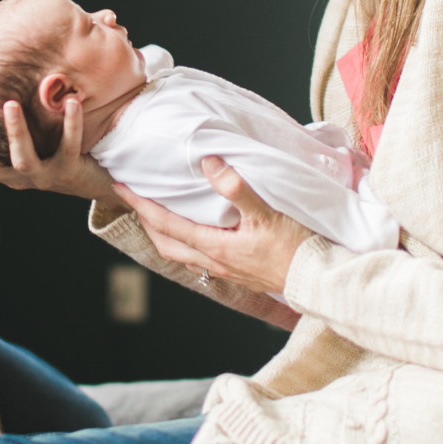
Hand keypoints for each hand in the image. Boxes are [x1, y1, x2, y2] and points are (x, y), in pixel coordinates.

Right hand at [0, 97, 111, 199]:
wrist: (87, 177)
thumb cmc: (45, 147)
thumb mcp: (18, 132)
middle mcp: (12, 175)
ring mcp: (40, 176)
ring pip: (22, 160)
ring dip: (15, 131)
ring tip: (11, 104)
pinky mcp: (67, 170)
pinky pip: (68, 147)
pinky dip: (70, 124)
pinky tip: (72, 101)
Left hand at [114, 156, 312, 295]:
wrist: (322, 282)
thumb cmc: (298, 248)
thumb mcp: (268, 213)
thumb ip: (236, 187)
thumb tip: (208, 162)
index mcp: (215, 247)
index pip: (166, 224)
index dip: (141, 205)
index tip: (120, 188)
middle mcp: (215, 262)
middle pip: (167, 244)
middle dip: (145, 223)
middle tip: (132, 201)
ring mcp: (227, 270)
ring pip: (183, 254)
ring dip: (165, 235)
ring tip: (158, 216)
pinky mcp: (240, 272)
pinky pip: (201, 259)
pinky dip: (187, 244)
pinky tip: (196, 235)